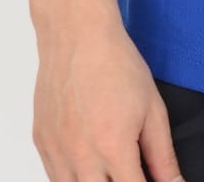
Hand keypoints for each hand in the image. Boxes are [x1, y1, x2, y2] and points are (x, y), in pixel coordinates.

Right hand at [31, 12, 183, 181]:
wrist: (77, 36)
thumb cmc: (116, 64)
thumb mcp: (152, 108)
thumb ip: (162, 154)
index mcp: (112, 148)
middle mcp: (80, 157)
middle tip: (132, 172)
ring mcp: (56, 152)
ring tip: (110, 169)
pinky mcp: (41, 144)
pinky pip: (54, 178)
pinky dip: (73, 178)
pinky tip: (89, 164)